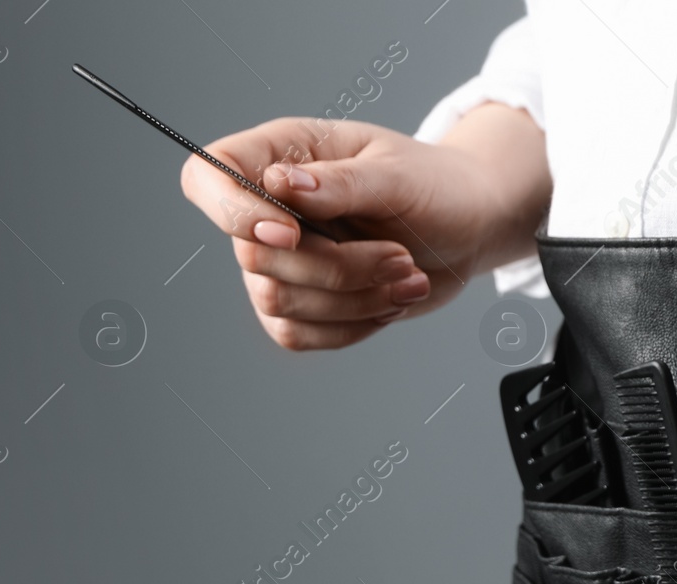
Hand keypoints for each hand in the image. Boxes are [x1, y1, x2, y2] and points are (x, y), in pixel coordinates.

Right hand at [180, 117, 501, 349]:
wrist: (469, 228)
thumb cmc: (437, 187)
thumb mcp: (398, 176)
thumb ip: (340, 182)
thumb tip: (280, 184)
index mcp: (281, 154)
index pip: (207, 177)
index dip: (233, 211)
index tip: (294, 232)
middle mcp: (269, 208)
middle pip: (254, 256)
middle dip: (335, 269)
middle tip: (402, 258)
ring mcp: (281, 260)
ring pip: (277, 303)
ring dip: (354, 300)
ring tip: (409, 278)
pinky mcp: (302, 304)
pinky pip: (297, 335)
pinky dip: (352, 326)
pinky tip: (391, 301)